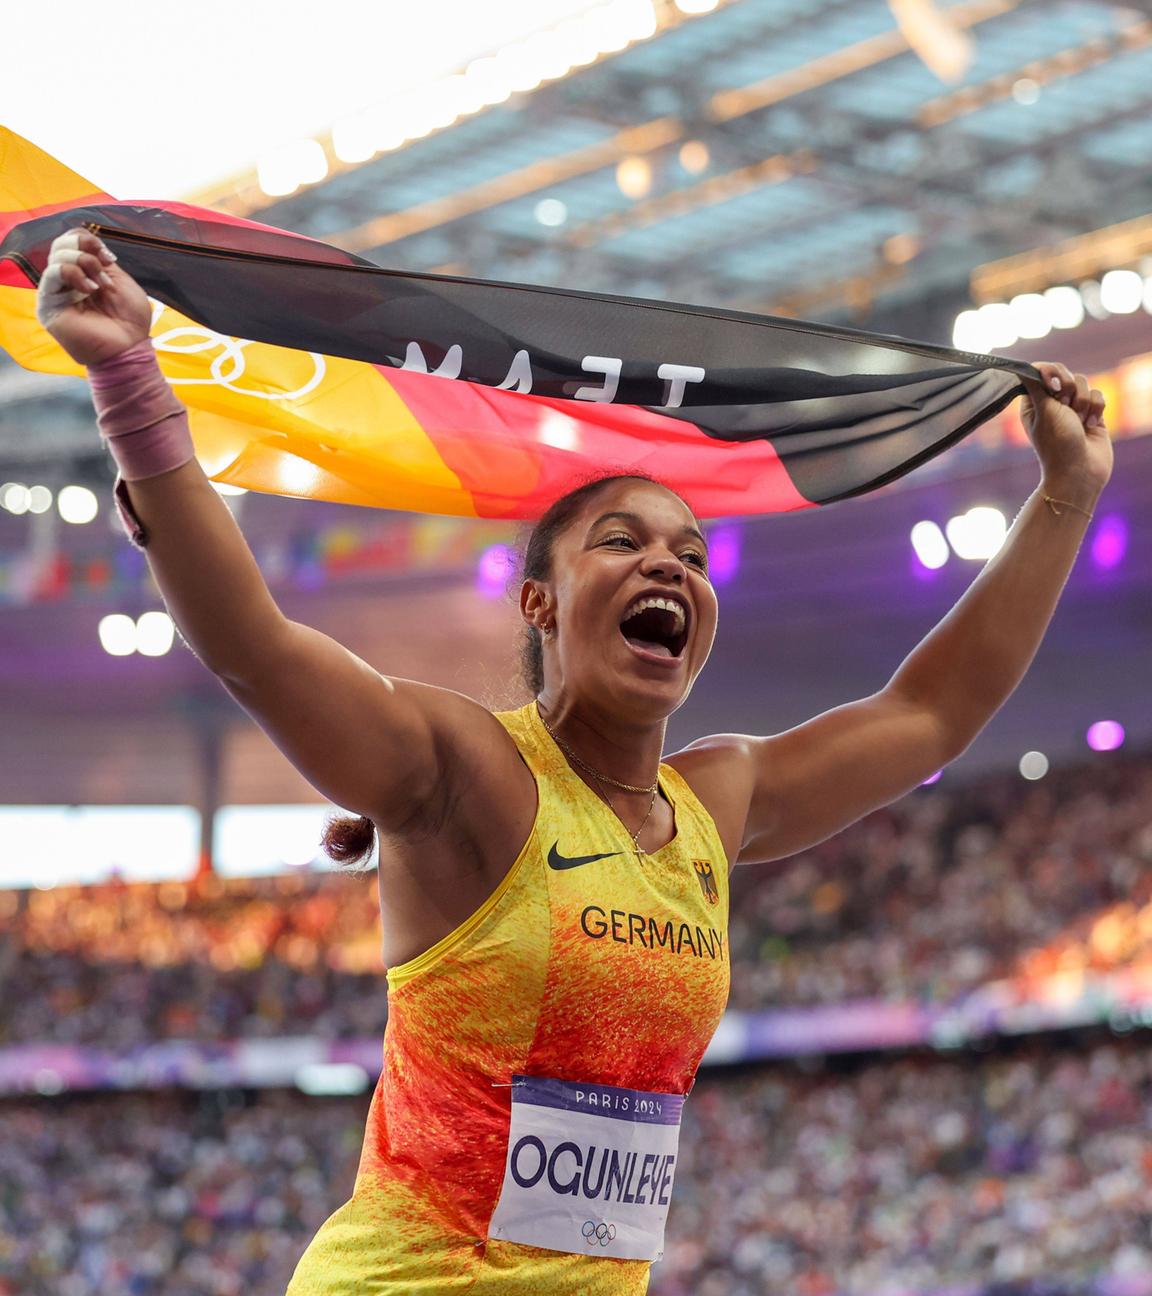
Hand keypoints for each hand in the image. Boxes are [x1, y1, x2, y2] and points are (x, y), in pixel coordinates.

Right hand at [36, 228, 151, 366]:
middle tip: (106, 267)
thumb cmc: (130, 320)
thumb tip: (88, 248)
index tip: (110, 258)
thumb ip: (101, 262)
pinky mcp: (48, 304)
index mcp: (84, 273)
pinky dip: (73, 273)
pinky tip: (89, 290)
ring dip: (84, 263)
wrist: (130, 347)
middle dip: (86, 250)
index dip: (89, 241)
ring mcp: (56, 291)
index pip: (73, 241)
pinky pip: (52, 273)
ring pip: (57, 256)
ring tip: (101, 286)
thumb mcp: (121, 282)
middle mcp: (67, 280)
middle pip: (61, 244)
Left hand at [1020, 361, 1112, 507]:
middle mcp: (1052, 402)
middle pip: (1065, 373)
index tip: (1052, 386)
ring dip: (1082, 402)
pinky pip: (1098, 394)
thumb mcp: (1043, 410)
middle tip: (1065, 407)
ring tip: (1078, 421)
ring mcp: (1073, 407)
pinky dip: (1096, 408)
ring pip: (1084, 383)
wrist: (1080, 470)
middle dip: (1069, 388)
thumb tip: (1021, 367)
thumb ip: (1036, 385)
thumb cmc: (1057, 442)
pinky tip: (1091, 425)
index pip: (1041, 371)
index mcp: (1033, 402)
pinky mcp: (1092, 412)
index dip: (1050, 373)